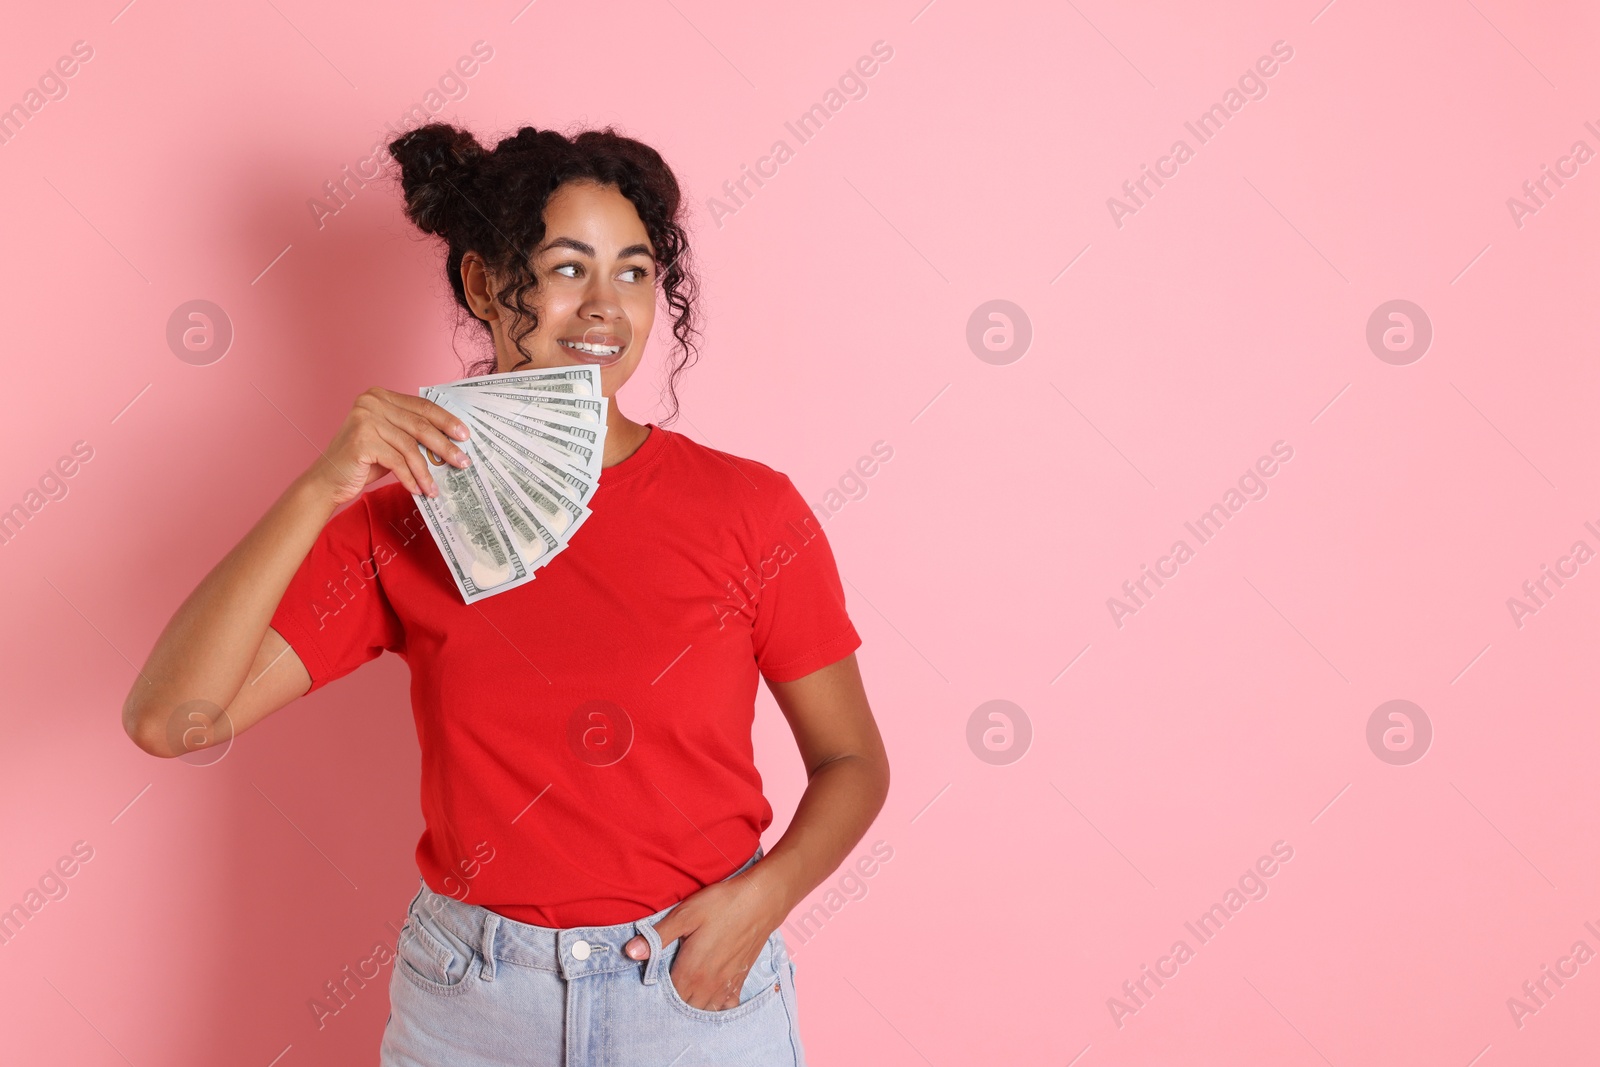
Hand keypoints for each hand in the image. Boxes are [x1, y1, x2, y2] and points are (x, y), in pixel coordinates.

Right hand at [308, 387, 471, 506]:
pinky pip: (397, 462)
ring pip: (410, 446)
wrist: (328, 480)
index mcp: (380, 396)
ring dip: (427, 470)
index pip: (422, 406)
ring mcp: (364, 419)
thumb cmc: (363, 461)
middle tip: (463, 461)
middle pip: (419, 425)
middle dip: (444, 445)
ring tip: (436, 487)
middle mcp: (371, 402)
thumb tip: (452, 441)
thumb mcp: (391, 441)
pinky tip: (419, 490)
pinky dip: (410, 478)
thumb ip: (412, 434)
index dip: (446, 421)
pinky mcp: (361, 440)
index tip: (465, 435)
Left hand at [623, 872, 786, 1010]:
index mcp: (692, 971)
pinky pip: (726, 1007)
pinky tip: (710, 998)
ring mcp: (726, 985)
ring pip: (704, 1010)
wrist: (761, 900)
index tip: (651, 982)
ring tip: (684, 992)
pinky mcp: (740, 980)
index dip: (657, 992)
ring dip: (693, 1006)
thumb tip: (630, 952)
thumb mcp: (685, 914)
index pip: (667, 997)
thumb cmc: (722, 904)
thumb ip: (658, 936)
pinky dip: (717, 1008)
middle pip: (684, 1007)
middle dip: (673, 1001)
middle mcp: (709, 984)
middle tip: (665, 985)